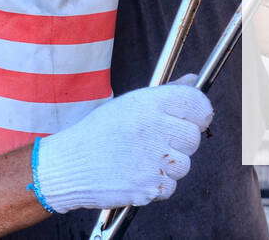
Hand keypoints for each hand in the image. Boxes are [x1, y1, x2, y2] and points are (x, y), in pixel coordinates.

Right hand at [35, 74, 211, 211]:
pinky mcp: (149, 187)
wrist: (69, 165)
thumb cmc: (99, 132)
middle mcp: (154, 128)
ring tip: (141, 158)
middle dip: (180, 142)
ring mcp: (153, 160)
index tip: (194, 118)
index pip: (198, 105)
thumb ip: (167, 92)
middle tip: (156, 142)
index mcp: (149, 104)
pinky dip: (157, 185)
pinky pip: (170, 187)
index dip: (200, 113)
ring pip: (184, 165)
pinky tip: (136, 174)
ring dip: (169, 166)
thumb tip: (194, 80)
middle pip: (194, 138)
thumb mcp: (129, 103)